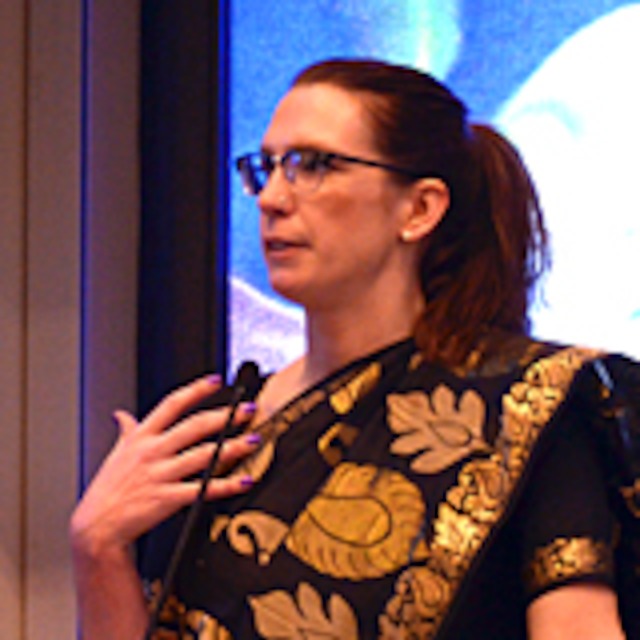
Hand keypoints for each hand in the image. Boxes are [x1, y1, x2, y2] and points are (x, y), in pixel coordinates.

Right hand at [70, 374, 259, 556]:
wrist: (96, 528)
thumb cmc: (108, 490)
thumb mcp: (116, 454)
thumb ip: (126, 432)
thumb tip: (121, 415)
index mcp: (141, 437)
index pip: (171, 404)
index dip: (195, 390)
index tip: (216, 381)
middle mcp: (152, 452)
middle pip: (194, 427)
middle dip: (225, 416)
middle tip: (248, 410)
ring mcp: (160, 475)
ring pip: (203, 456)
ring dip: (232, 448)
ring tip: (253, 441)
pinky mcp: (167, 499)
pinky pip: (202, 489)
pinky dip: (226, 485)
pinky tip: (243, 480)